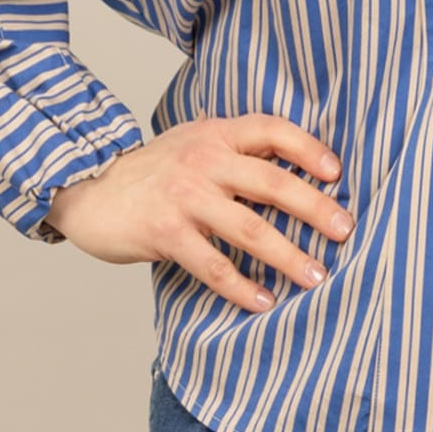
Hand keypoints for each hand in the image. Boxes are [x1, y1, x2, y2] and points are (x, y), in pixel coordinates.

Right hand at [39, 112, 353, 308]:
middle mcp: (203, 161)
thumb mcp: (192, 142)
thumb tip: (295, 168)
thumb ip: (235, 150)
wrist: (88, 190)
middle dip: (315, 208)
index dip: (308, 148)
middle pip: (272, 183)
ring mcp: (184, 197)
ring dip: (289, 256)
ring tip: (317, 276)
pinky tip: (264, 301)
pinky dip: (241, 287)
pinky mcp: (166, 233)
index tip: (337, 172)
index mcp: (215, 134)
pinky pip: (213, 265)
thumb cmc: (151, 170)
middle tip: (345, 230)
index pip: (272, 130)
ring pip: (250, 229)